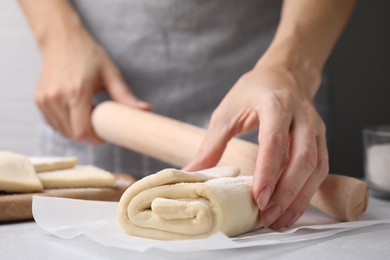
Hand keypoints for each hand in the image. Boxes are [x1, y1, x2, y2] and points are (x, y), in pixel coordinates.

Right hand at [35, 28, 149, 142]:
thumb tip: (146, 110)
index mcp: (75, 92)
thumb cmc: (88, 55)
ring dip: (77, 129)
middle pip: (73, 134)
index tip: (105, 134)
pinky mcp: (38, 100)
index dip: (95, 139)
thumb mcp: (110, 74)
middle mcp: (56, 97)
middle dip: (88, 135)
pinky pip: (54, 124)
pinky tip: (76, 111)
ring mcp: (44, 100)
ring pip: (62, 131)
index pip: (82, 131)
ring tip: (87, 113)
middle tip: (99, 123)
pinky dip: (66, 124)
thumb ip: (126, 96)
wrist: (61, 39)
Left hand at [184, 64, 328, 228]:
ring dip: (300, 197)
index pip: (274, 141)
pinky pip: (320, 169)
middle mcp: (301, 116)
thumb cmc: (252, 91)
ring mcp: (315, 128)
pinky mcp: (320, 140)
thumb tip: (190, 173)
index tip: (258, 199)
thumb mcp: (226, 113)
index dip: (268, 172)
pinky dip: (307, 192)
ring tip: (280, 220)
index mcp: (275, 104)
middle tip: (268, 216)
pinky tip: (292, 208)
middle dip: (287, 192)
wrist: (282, 75)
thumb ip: (211, 145)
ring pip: (316, 168)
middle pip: (303, 158)